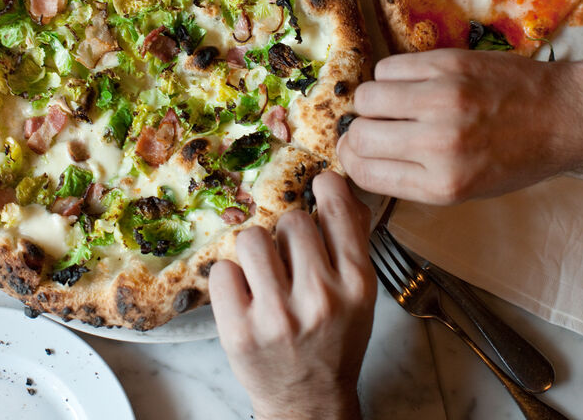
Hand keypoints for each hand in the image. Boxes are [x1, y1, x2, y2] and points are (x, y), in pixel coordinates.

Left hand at [209, 171, 376, 419]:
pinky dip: (230, 279)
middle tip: (288, 257)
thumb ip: (352, 241)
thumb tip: (336, 186)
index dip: (325, 187)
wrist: (308, 401)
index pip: (338, 212)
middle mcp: (319, 298)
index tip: (318, 185)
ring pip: (252, 239)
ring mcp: (276, 316)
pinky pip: (222, 270)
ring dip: (255, 251)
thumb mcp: (360, 295)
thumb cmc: (334, 342)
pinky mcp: (238, 330)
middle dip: (286, 233)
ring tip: (263, 274)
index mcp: (356, 284)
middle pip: (291, 221)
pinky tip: (245, 295)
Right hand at [338, 49, 582, 203]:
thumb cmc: (518, 157)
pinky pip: (389, 68)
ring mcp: (443, 99)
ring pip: (367, 97)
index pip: (363, 172)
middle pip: (359, 135)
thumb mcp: (468, 189)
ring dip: (373, 102)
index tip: (359, 152)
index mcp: (443, 185)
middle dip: (360, 133)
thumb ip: (413, 178)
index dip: (353, 161)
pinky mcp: (448, 64)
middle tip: (377, 128)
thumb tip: (360, 157)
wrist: (565, 115)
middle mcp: (439, 144)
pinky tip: (412, 84)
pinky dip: (391, 77)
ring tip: (396, 104)